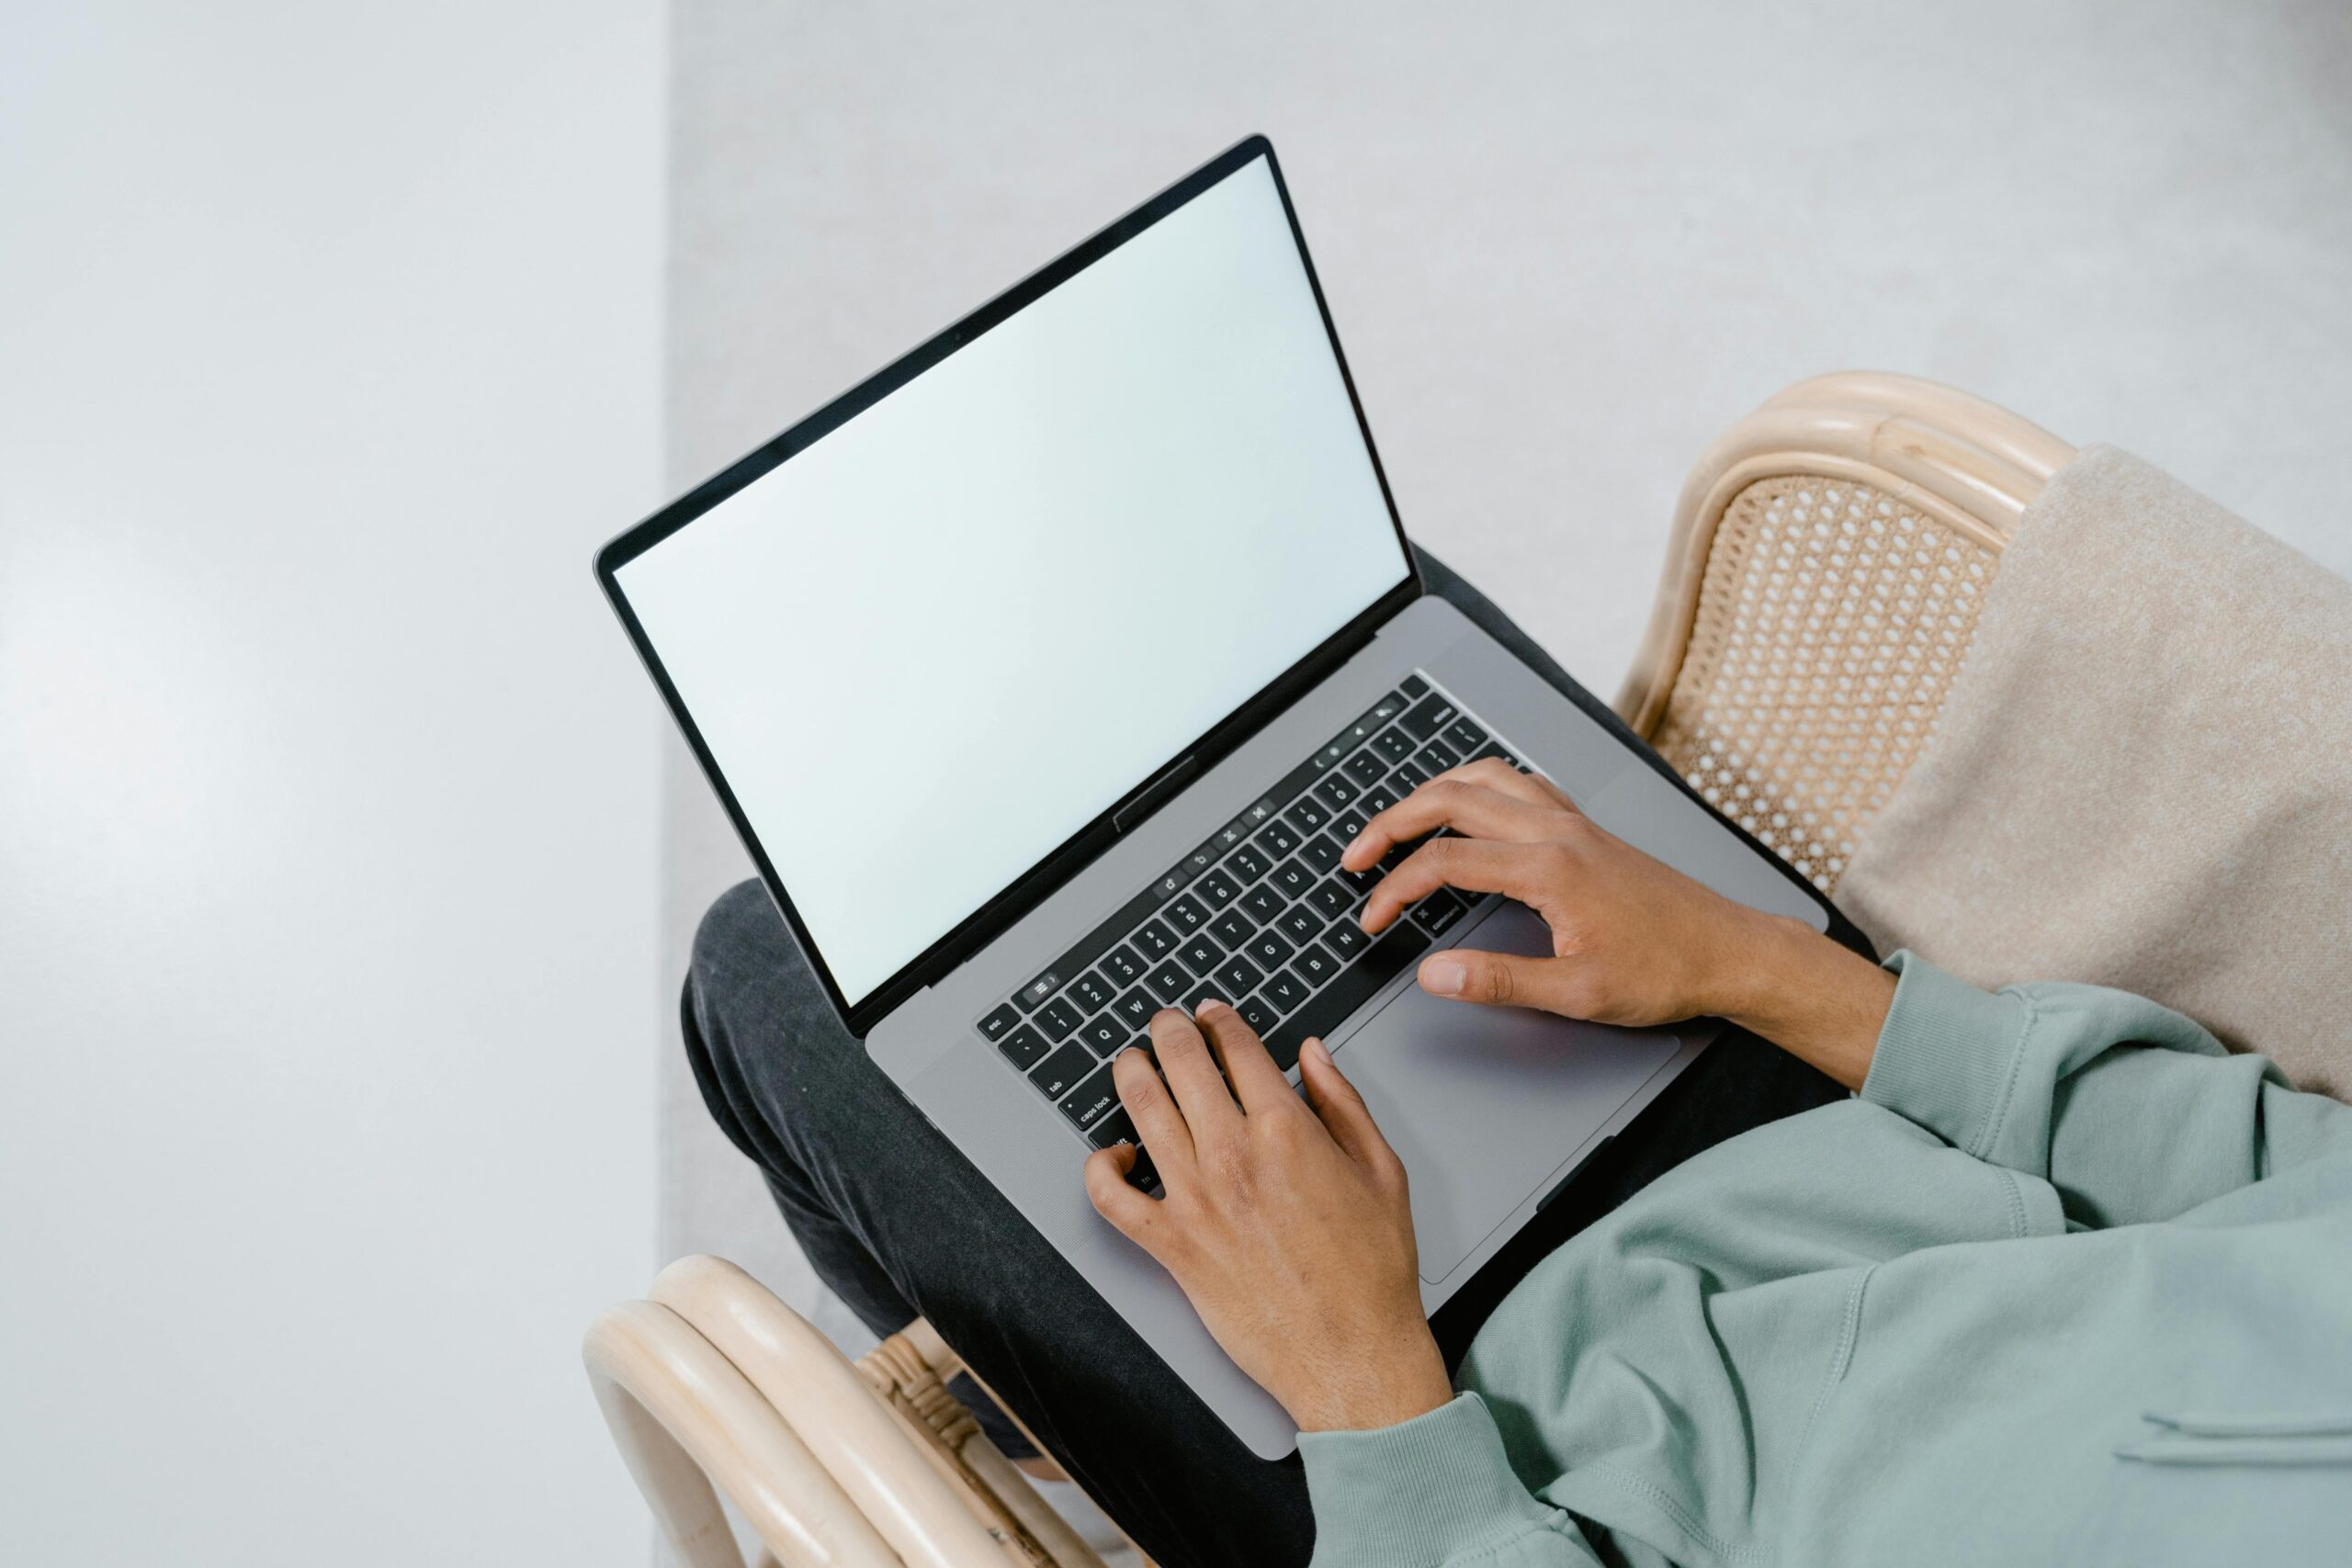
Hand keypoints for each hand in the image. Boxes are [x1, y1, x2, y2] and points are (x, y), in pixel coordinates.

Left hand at [1082, 1002, 1452, 1432]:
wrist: (1353, 1353)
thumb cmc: (1372, 1272)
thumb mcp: (1382, 1170)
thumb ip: (1344, 1103)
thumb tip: (1313, 1056)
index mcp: (1287, 1131)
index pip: (1237, 1048)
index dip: (1219, 1020)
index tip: (1212, 1014)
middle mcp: (1233, 1156)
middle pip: (1181, 1063)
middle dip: (1168, 1030)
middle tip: (1165, 1022)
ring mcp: (1195, 1200)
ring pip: (1141, 1111)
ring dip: (1131, 1073)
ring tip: (1131, 1062)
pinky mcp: (1172, 1245)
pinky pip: (1110, 1197)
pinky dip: (1100, 1168)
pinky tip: (1114, 1154)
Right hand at [1341, 758, 1894, 1088]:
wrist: (1729, 951)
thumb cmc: (1665, 971)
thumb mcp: (1576, 993)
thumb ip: (1497, 980)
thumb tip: (1432, 974)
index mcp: (1549, 868)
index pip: (1445, 863)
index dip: (1395, 889)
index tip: (1372, 919)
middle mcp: (1556, 831)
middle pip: (1452, 800)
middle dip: (1392, 823)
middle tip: (1356, 855)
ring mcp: (1572, 823)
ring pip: (1485, 778)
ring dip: (1431, 793)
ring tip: (1397, 822)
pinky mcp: (1585, 828)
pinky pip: (1519, 783)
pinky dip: (1477, 785)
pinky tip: (1469, 805)